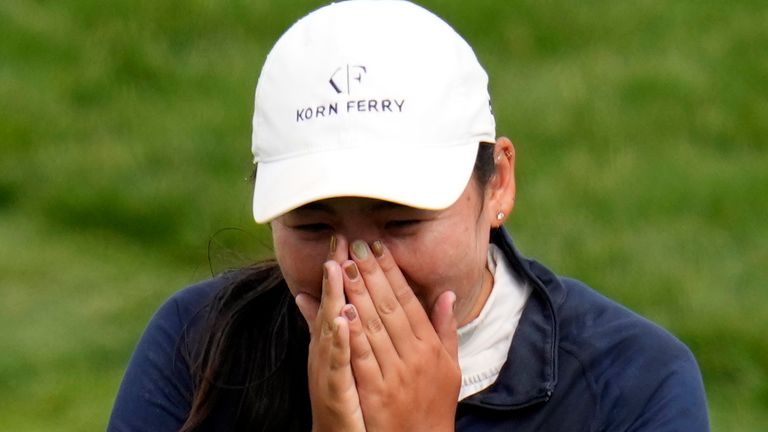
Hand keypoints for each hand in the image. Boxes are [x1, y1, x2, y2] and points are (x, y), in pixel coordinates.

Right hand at [296, 237, 364, 431]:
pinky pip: (338, 363)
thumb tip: (305, 295)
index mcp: (330, 341)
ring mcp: (327, 370)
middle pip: (331, 305)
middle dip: (336, 273)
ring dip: (333, 298)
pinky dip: (339, 341)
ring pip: (330, 329)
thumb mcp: (330, 357)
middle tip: (340, 240)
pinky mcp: (334, 391)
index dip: (338, 269)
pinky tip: (343, 320)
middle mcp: (325, 351)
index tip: (344, 239)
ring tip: (336, 269)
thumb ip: (320, 325)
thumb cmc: (340, 397)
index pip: (336, 298)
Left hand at [341, 240, 459, 431]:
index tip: (377, 247)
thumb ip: (446, 330)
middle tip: (355, 245)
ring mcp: (396, 374)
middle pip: (389, 306)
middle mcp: (415, 356)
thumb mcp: (450, 368)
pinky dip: (353, 333)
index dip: (392, 272)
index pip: (408, 300)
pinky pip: (363, 357)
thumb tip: (447, 294)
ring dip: (358, 293)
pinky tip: (342, 310)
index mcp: (431, 347)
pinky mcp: (377, 393)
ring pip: (374, 326)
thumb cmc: (435, 406)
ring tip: (343, 265)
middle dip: (370, 273)